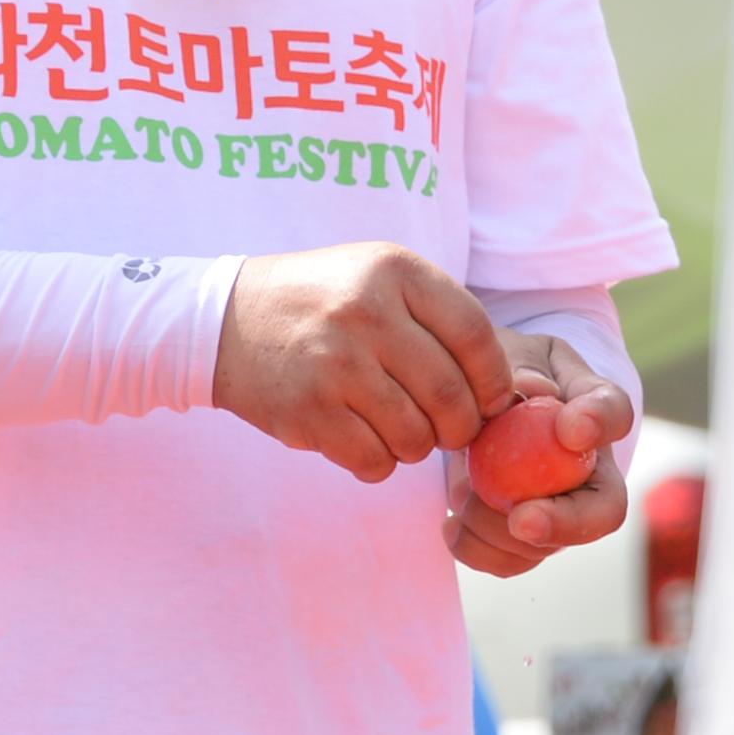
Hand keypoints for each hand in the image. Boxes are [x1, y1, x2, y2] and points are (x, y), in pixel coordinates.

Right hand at [215, 243, 517, 482]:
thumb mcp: (379, 278)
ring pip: (416, 436)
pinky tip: (362, 440)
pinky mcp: (308, 410)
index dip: (493, 379)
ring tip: (396, 428)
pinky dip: (378, 463)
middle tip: (448, 428)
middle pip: (451, 394)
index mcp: (394, 271)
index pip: (474, 334)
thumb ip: (439, 318)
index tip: (491, 400)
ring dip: (416, 446)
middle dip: (460, 426)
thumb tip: (508, 392)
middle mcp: (366, 312)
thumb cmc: (322, 303)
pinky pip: (374, 460)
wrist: (225, 320)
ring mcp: (335, 362)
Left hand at [445, 330, 634, 577]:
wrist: (480, 400)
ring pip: (549, 546)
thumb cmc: (503, 369)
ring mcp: (562, 510)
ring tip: (464, 493)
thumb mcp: (508, 352)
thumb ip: (519, 365)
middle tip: (523, 519)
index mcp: (591, 408)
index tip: (571, 429)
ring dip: (498, 531)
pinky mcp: (527, 538)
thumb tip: (530, 389)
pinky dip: (475, 550)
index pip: (615, 412)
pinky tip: (450, 523)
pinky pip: (510, 561)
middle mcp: (589, 469)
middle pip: (604, 511)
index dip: (601, 423)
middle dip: (564, 523)